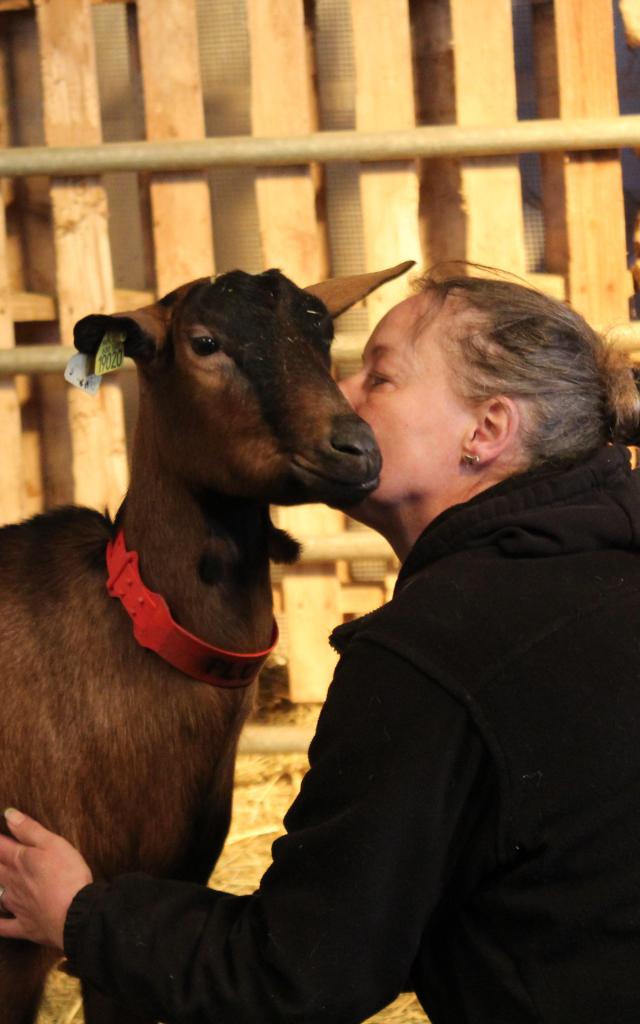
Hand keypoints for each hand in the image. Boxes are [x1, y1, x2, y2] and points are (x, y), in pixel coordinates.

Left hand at [0, 809, 92, 948]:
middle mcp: (13, 882)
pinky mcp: (25, 926)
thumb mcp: (53, 843)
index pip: (0, 846)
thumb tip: (8, 814)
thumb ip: (29, 829)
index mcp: (20, 861)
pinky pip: (4, 927)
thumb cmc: (67, 875)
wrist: (76, 913)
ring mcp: (18, 905)